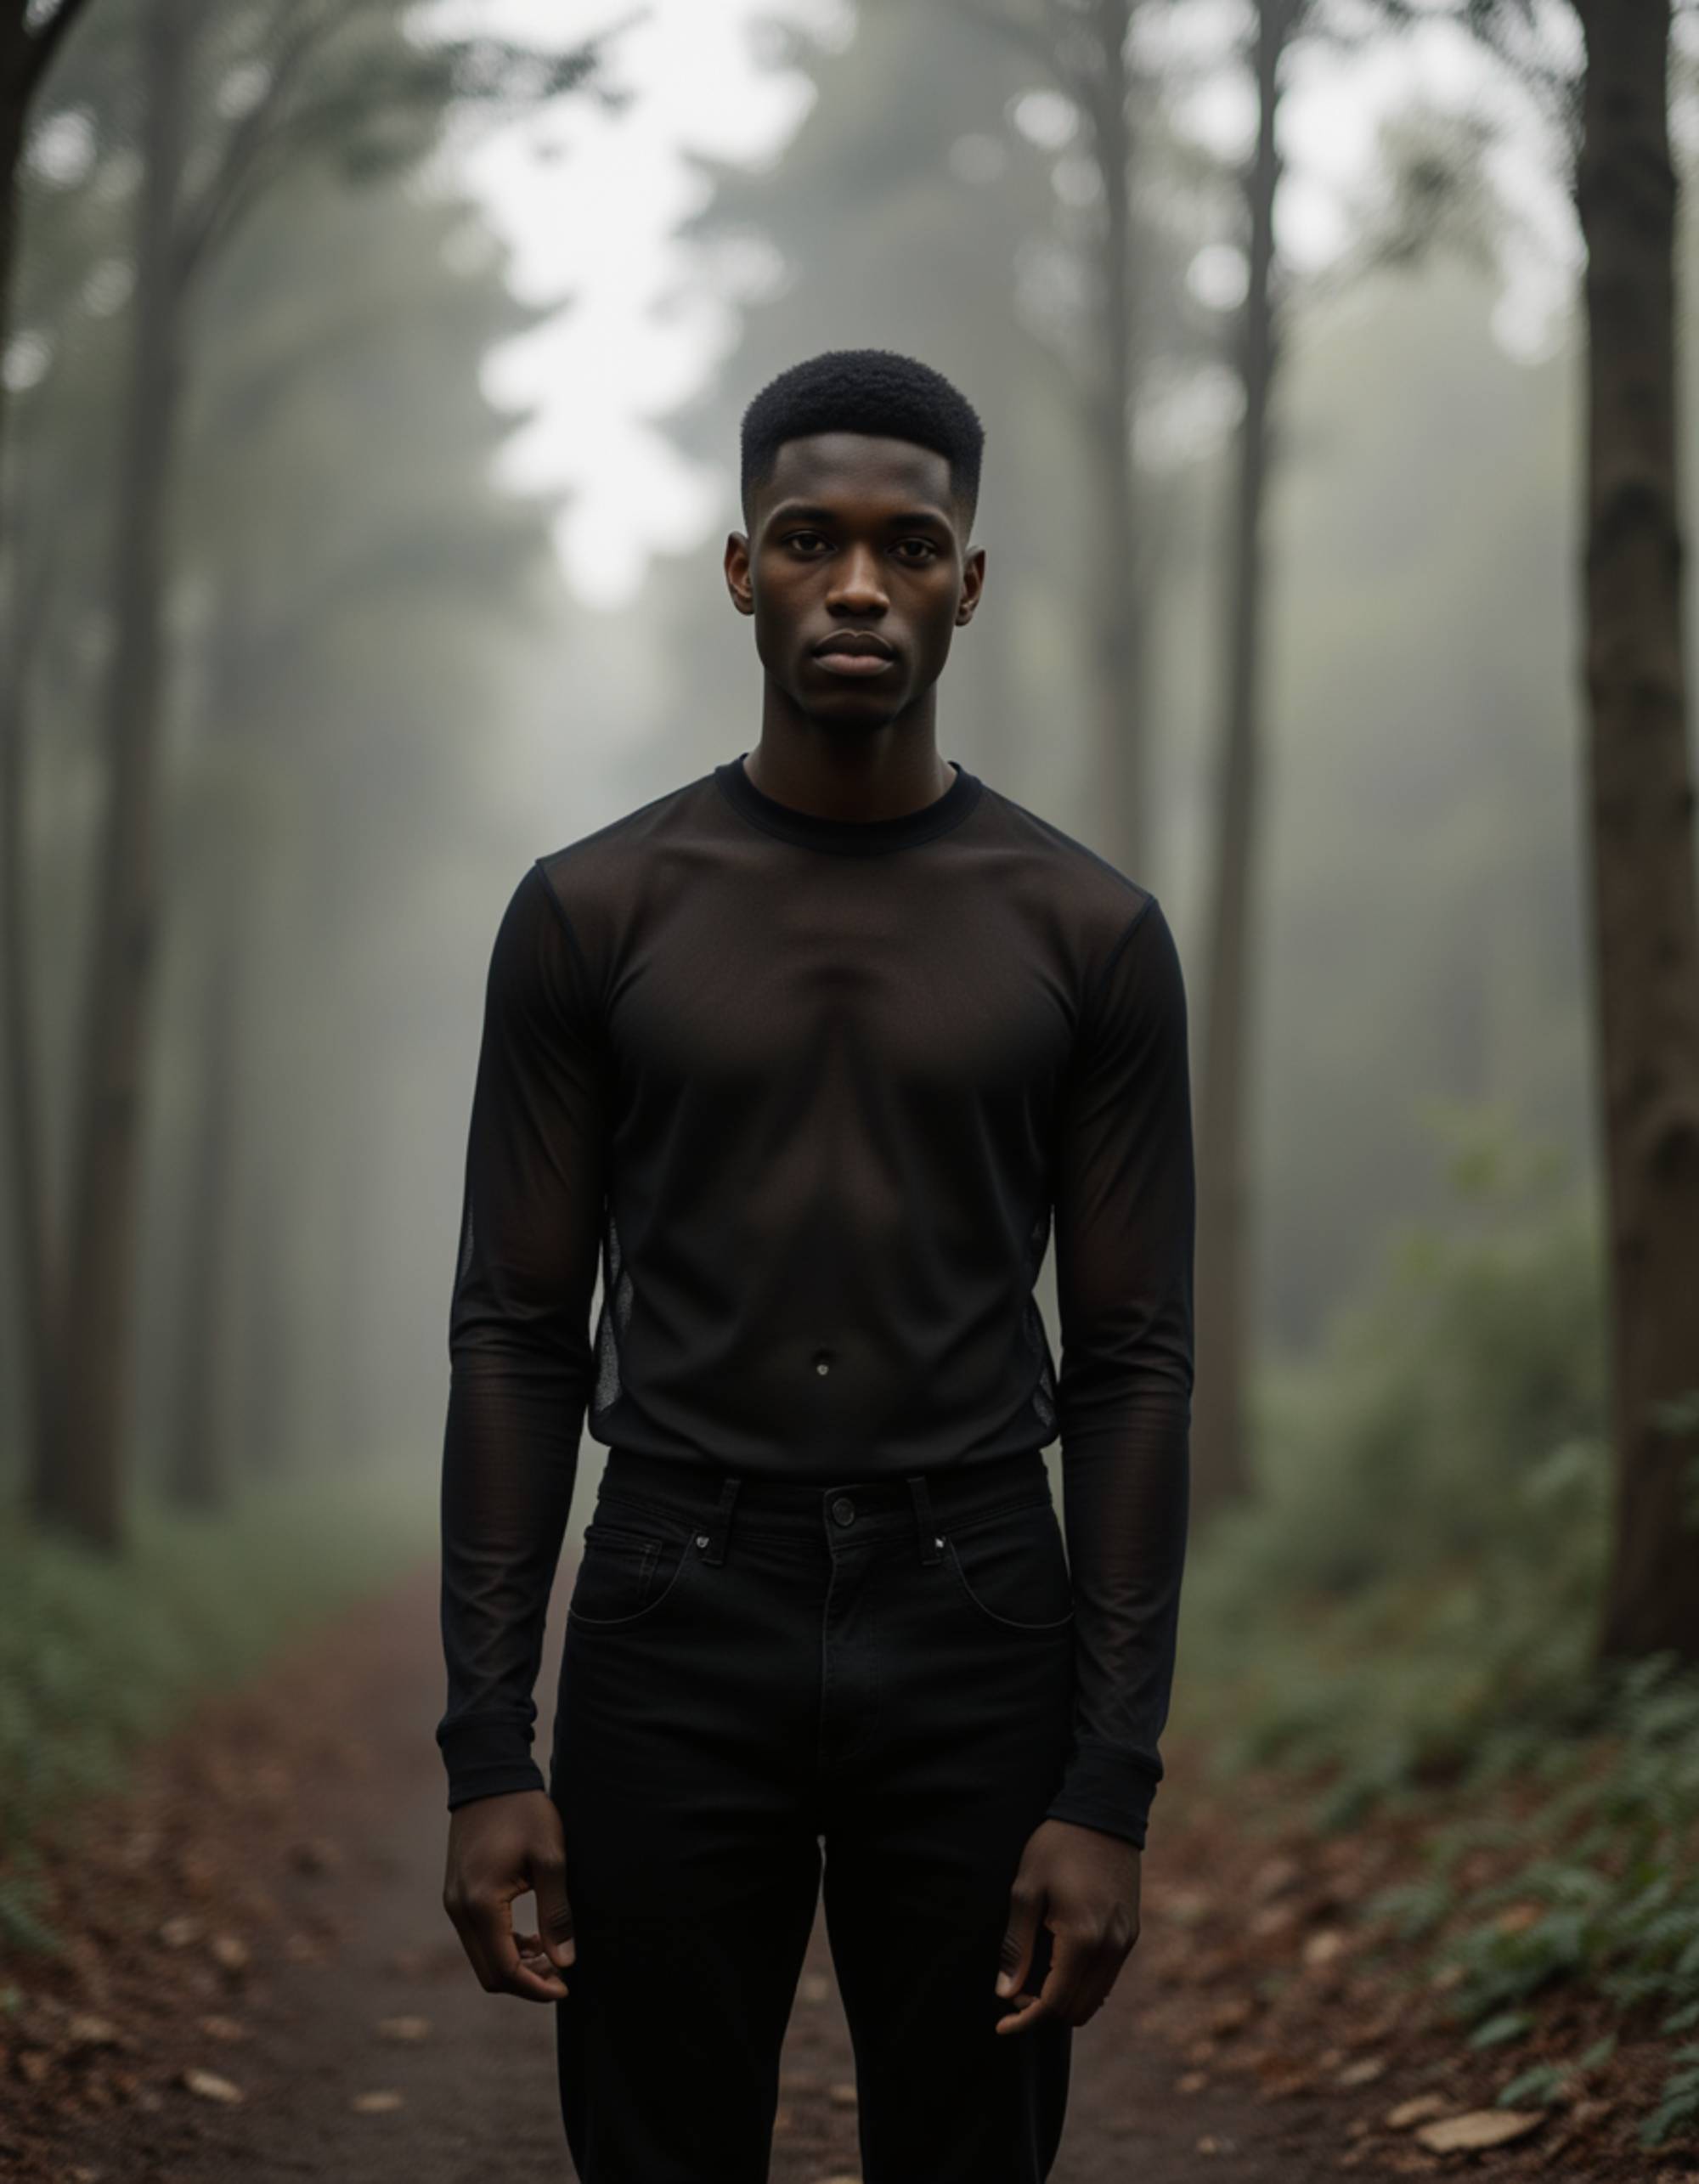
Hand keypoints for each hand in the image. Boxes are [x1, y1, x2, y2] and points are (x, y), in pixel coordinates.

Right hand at [443, 1789, 574, 2002]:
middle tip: (562, 1973)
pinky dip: (504, 1948)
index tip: (566, 1986)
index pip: (504, 1970)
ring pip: (482, 1958)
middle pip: (489, 1974)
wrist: (489, 1777)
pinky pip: (477, 1939)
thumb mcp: (550, 1857)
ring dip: (516, 1965)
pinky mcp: (455, 1897)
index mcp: (481, 1904)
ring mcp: (453, 1904)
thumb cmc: (524, 1811)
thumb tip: (566, 1962)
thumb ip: (556, 1912)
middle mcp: (458, 1910)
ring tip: (552, 1954)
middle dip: (527, 1982)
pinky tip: (531, 1938)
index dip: (536, 1987)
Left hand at [994, 1817, 1140, 2033]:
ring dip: (1065, 2000)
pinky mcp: (1131, 1933)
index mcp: (1082, 1940)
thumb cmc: (1058, 1846)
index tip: (1002, 2024)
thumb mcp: (1026, 1889)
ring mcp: (1125, 1942)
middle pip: (1078, 2011)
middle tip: (1017, 1990)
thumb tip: (1005, 1993)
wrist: (1104, 1812)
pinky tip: (1060, 1963)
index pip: (1055, 2004)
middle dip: (1044, 2012)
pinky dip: (1083, 1984)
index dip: (1026, 2021)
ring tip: (1036, 1977)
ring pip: (1096, 1999)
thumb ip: (1017, 1945)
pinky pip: (1108, 1978)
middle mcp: (1111, 1949)